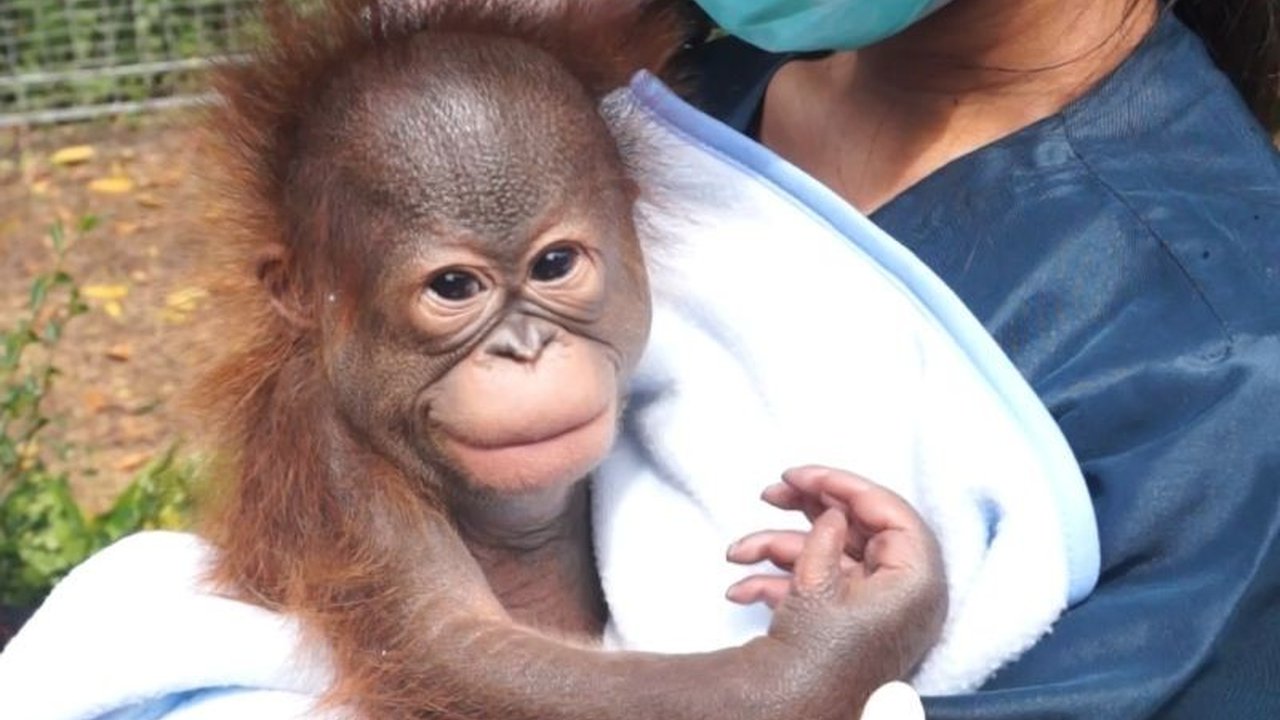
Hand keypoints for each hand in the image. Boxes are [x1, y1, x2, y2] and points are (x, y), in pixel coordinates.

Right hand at [725, 465, 946, 681]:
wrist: (793, 712)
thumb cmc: (818, 656)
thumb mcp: (818, 585)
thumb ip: (828, 534)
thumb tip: (835, 511)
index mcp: (914, 580)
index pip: (890, 511)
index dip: (843, 485)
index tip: (802, 475)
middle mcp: (901, 593)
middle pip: (857, 529)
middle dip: (805, 510)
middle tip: (772, 490)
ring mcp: (874, 608)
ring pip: (830, 556)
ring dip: (778, 549)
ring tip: (737, 549)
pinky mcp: (847, 623)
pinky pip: (820, 587)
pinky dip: (781, 582)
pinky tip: (741, 587)